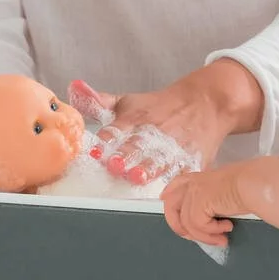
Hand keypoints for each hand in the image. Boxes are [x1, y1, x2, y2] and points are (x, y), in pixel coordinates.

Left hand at [67, 61, 261, 185]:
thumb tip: (73, 88)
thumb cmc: (159, 106)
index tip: (96, 149)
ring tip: (138, 176)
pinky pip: (185, 170)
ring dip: (149, 167)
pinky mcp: (191, 160)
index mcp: (137, 117)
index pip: (119, 128)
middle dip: (127, 155)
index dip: (108, 139)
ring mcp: (174, 146)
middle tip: (116, 165)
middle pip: (139, 144)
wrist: (205, 103)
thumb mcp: (129, 101)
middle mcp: (155, 132)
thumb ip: (99, 101)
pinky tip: (169, 191)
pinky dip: (178, 180)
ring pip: (161, 158)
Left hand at [161, 165, 245, 247]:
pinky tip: (228, 228)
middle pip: (170, 205)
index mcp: (200, 177)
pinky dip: (213, 233)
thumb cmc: (247, 185)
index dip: (169, 194)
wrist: (252, 184)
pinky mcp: (198, 204)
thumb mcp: (225, 189)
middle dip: (178, 226)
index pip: (177, 183)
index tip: (165, 200)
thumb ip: (212, 197)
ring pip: (188, 224)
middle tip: (192, 238)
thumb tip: (209, 212)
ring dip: (206, 236)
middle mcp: (193, 184)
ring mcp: (194, 193)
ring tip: (222, 238)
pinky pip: (199, 227)